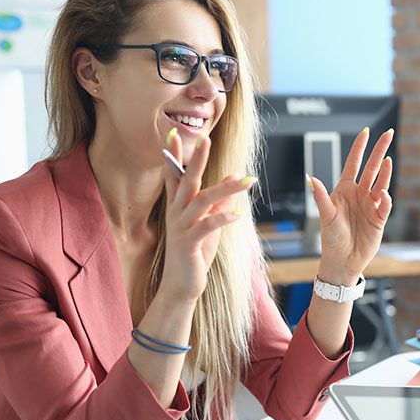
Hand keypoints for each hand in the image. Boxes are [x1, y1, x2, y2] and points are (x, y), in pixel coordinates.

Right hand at [159, 133, 251, 304]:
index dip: (173, 156)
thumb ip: (218, 202)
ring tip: (246, 180)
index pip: (174, 176)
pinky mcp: (188, 244)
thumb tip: (234, 179)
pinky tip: (238, 214)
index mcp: (178, 207)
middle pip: (186, 181)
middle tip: (206, 139)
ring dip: (225, 188)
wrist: (182, 285)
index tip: (174, 134)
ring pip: (201, 201)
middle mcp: (176, 214)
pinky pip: (207, 226)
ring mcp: (181, 228)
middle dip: (197, 160)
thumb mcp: (208, 224)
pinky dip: (223, 218)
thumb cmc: (195, 253)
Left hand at [310, 128, 393, 284]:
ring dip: (385, 172)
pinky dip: (386, 199)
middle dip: (379, 151)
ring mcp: (370, 205)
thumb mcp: (326, 216)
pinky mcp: (379, 218)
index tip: (366, 131)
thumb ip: (320, 197)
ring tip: (387, 161)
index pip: (354, 164)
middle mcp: (359, 194)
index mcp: (345, 190)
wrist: (342, 261)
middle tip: (388, 134)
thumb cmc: (331, 239)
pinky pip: (385, 205)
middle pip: (371, 168)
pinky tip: (382, 195)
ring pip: (381, 183)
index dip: (360, 147)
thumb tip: (311, 179)